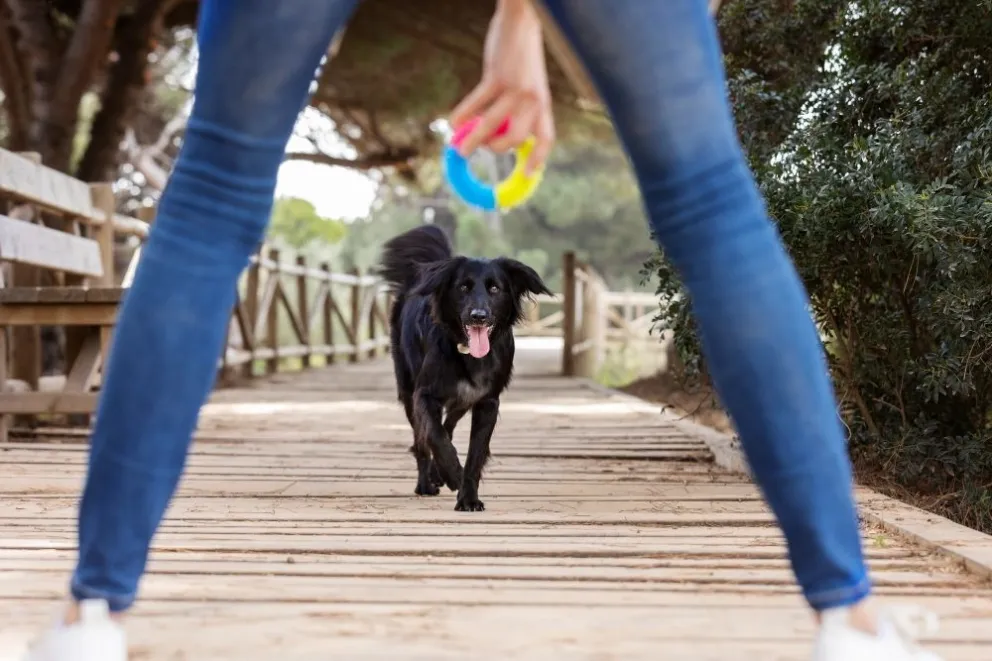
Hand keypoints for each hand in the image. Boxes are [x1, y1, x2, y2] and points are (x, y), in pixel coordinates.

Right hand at [449, 0, 554, 174]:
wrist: (522, 19)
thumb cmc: (522, 54)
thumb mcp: (529, 83)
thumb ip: (518, 107)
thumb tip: (494, 133)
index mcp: (543, 103)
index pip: (546, 138)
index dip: (538, 159)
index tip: (528, 175)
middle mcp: (533, 99)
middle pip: (516, 139)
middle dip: (495, 149)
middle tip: (479, 148)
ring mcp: (515, 88)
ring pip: (492, 126)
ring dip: (473, 141)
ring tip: (458, 149)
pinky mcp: (497, 76)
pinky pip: (476, 104)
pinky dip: (462, 116)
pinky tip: (454, 122)